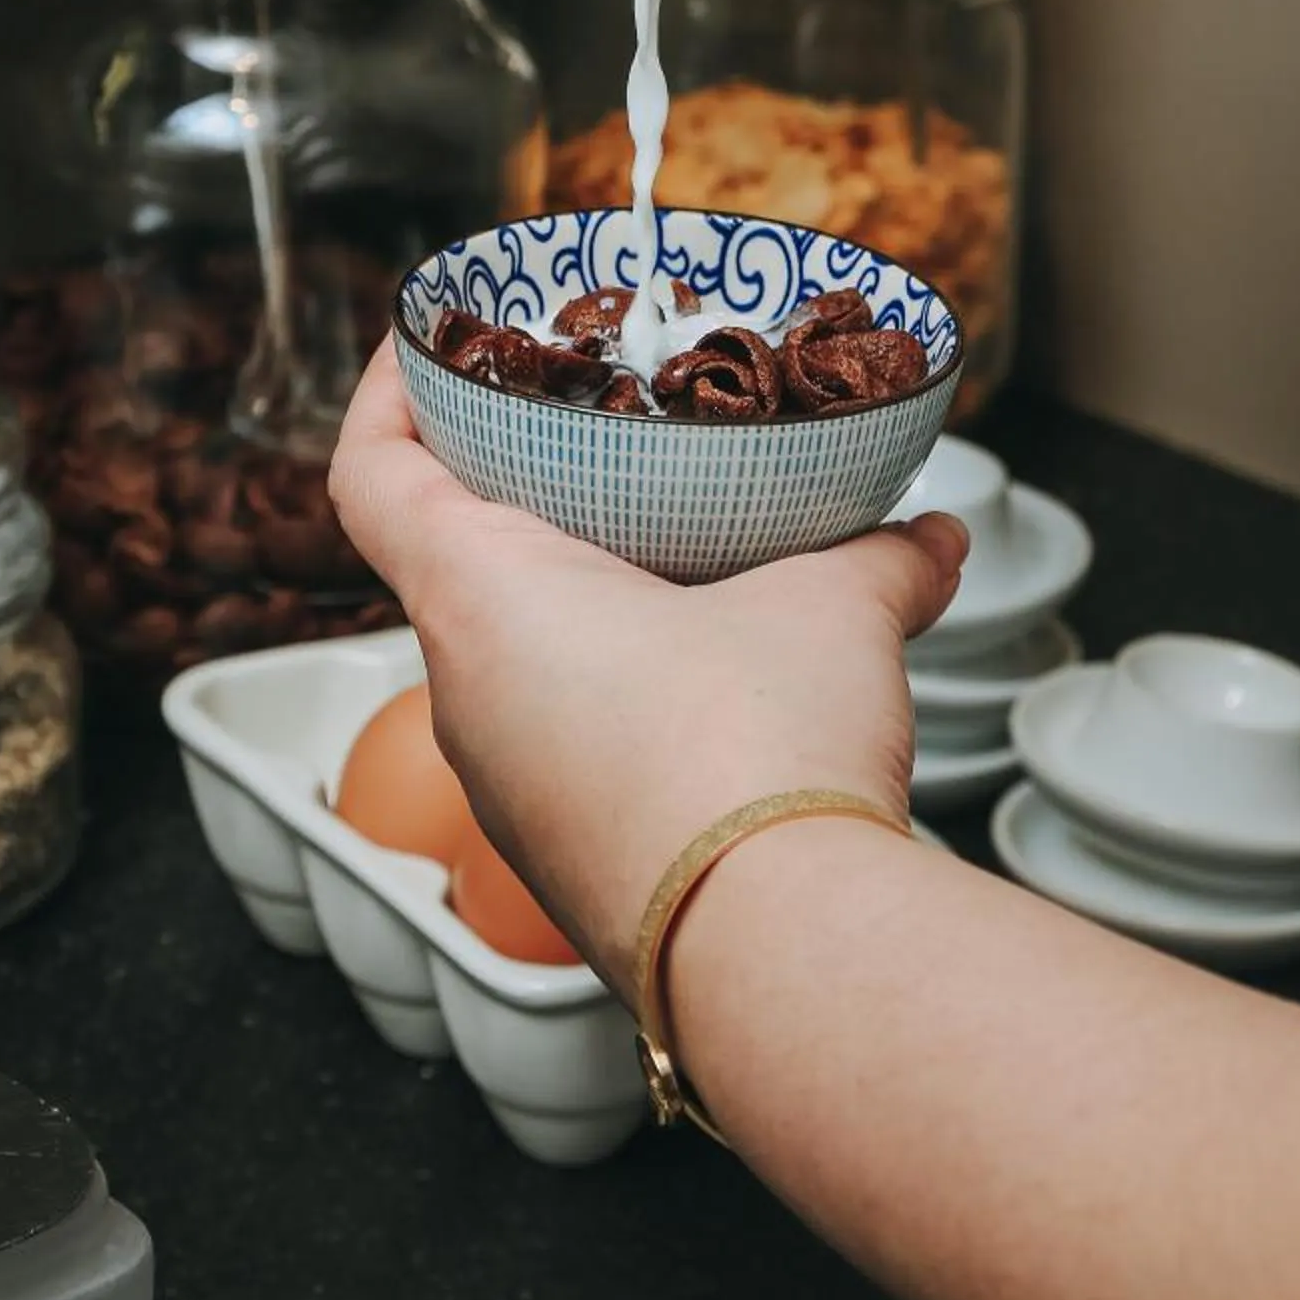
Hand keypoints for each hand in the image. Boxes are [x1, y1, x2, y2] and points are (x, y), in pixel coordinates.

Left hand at [329, 343, 966, 996]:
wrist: (782, 957)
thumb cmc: (756, 757)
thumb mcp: (833, 613)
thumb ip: (878, 558)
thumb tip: (929, 538)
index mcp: (481, 598)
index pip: (370, 474)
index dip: (386, 393)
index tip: (427, 342)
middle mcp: (466, 694)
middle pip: (442, 558)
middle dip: (512, 487)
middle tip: (590, 429)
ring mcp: (508, 787)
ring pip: (508, 652)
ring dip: (573, 593)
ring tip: (668, 543)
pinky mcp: (561, 854)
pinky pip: (562, 735)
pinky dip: (615, 682)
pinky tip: (709, 670)